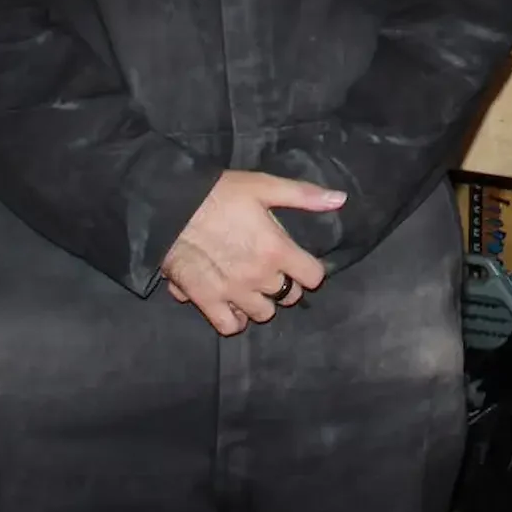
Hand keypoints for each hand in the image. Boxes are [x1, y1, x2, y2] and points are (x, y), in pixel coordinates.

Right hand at [161, 171, 344, 336]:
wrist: (171, 206)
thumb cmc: (220, 193)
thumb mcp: (264, 185)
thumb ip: (303, 195)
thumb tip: (340, 199)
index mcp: (276, 249)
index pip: (313, 277)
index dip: (311, 269)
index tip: (302, 261)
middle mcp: (258, 276)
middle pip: (289, 296)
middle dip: (287, 284)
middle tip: (276, 269)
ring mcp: (232, 292)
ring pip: (263, 314)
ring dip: (263, 301)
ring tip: (255, 285)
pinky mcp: (206, 301)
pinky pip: (229, 326)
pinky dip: (235, 319)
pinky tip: (235, 304)